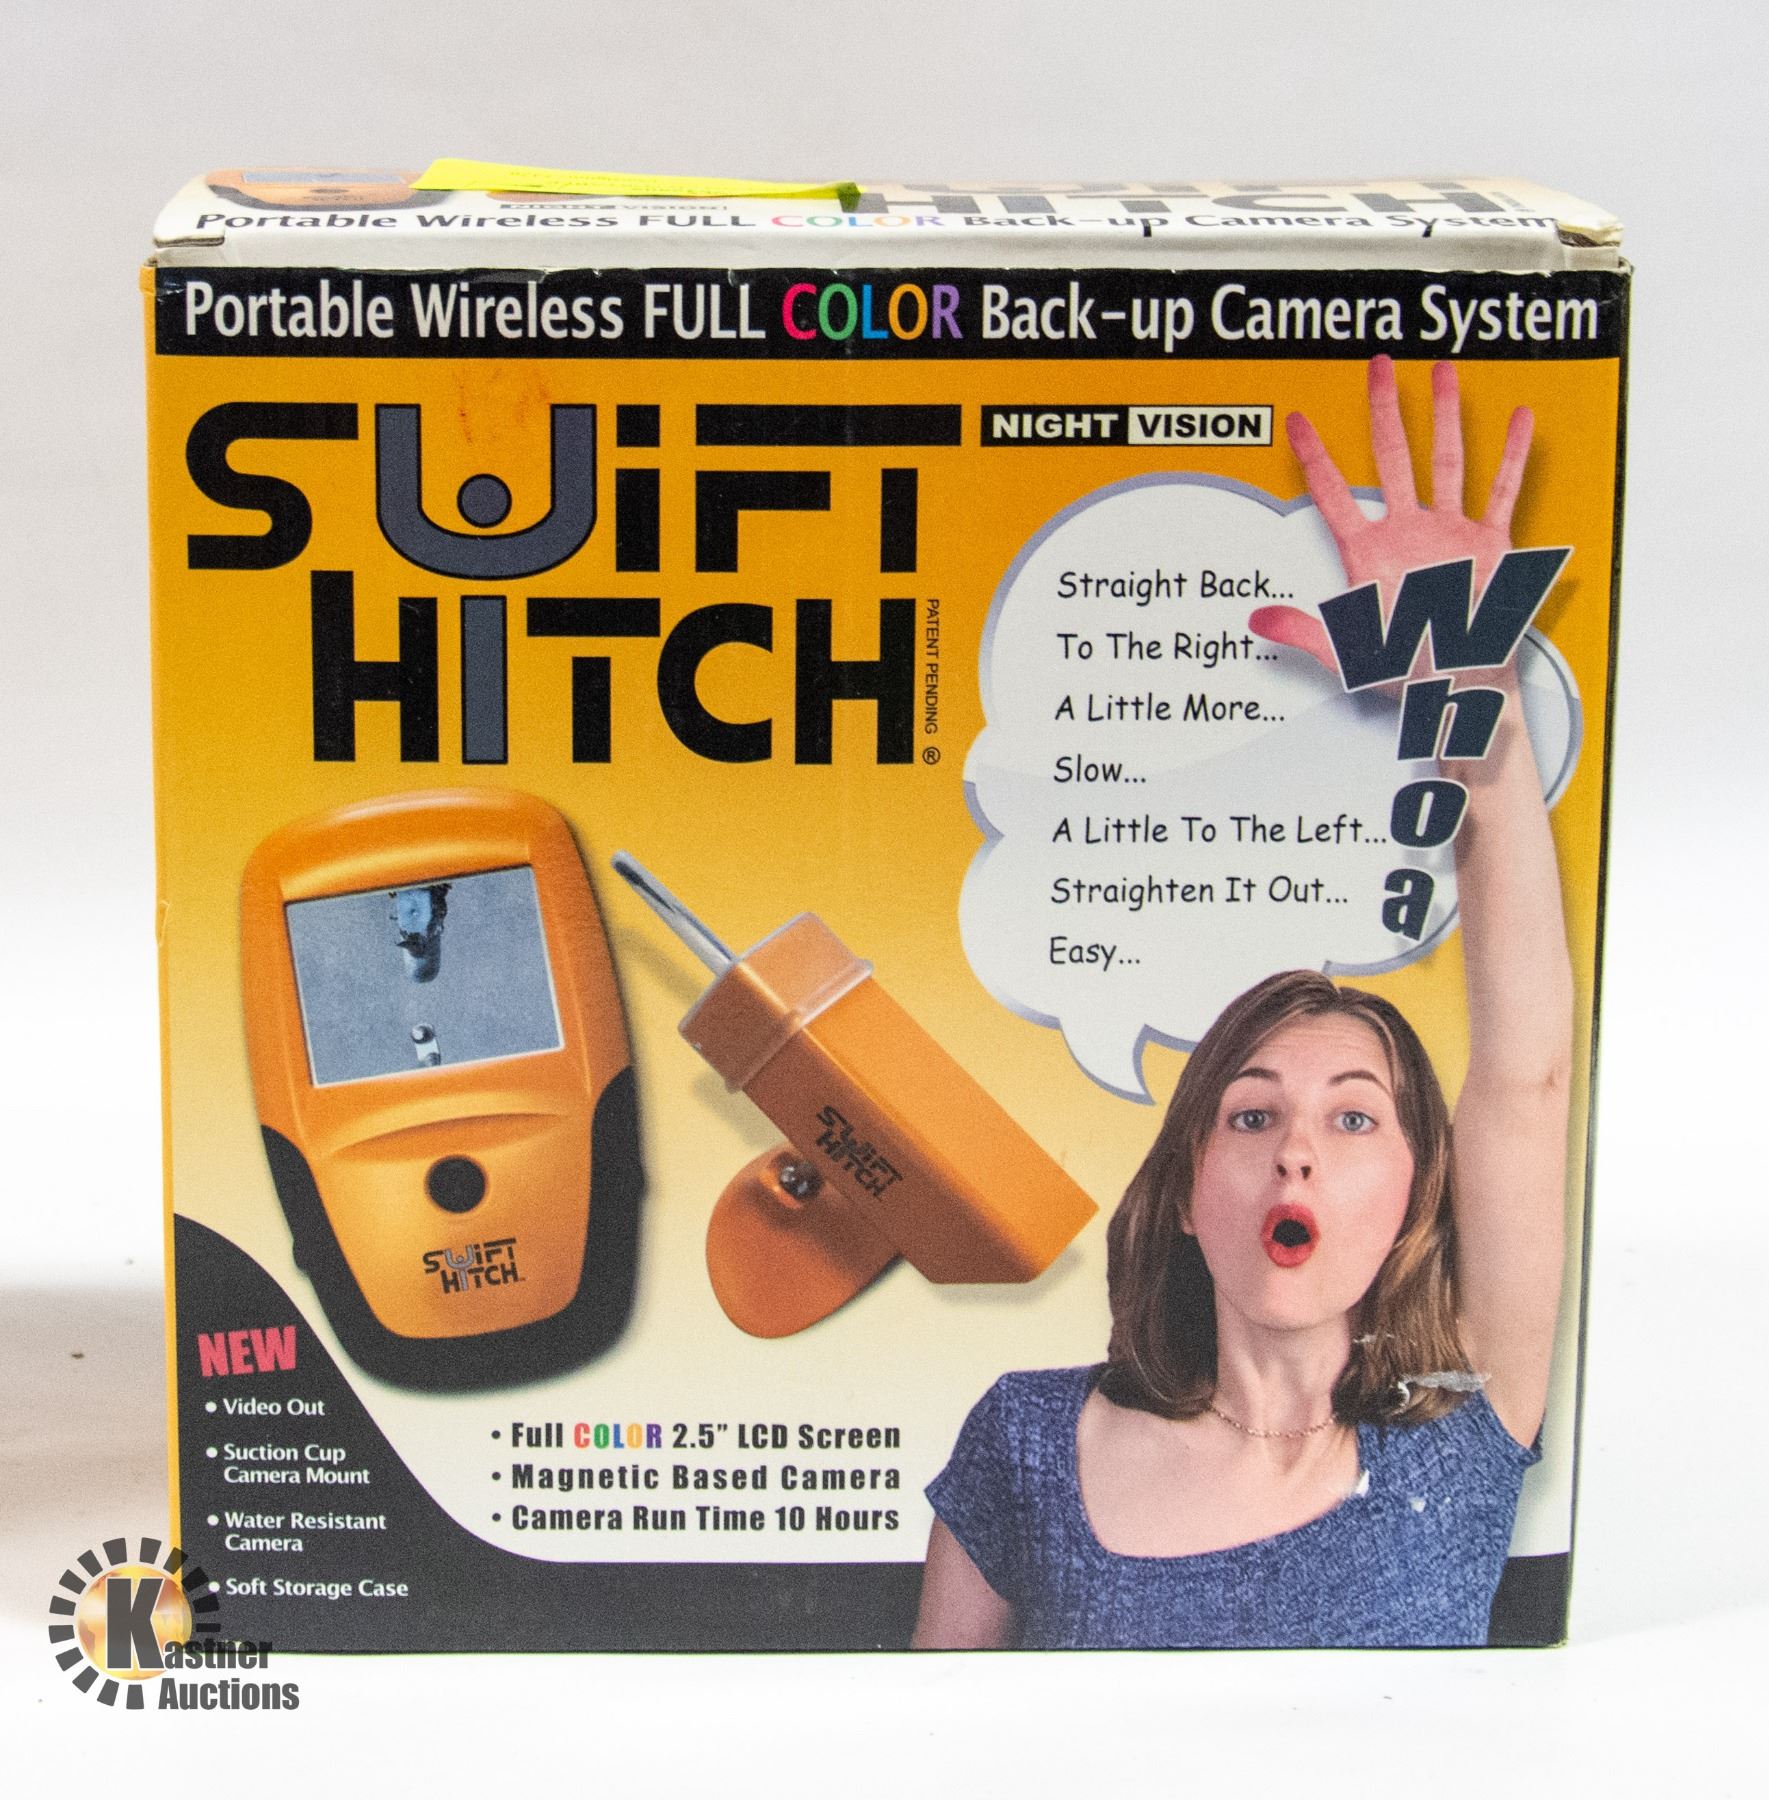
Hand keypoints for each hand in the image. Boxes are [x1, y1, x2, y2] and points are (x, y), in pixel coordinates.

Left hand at [1251, 356, 1532, 684]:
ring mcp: (1448, 535)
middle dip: (1384, 410)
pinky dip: (1512, 456)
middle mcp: (1407, 534)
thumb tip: (1256, 621)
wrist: (1459, 688)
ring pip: (1447, 461)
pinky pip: (1502, 493)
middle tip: (1376, 364)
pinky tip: (1518, 419)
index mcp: (1368, 554)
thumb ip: (1304, 630)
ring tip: (1442, 371)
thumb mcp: (1346, 652)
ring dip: (1445, 416)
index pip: (1332, 494)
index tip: (1296, 420)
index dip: (1313, 456)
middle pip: (1392, 457)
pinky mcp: (1489, 545)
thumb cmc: (1404, 673)